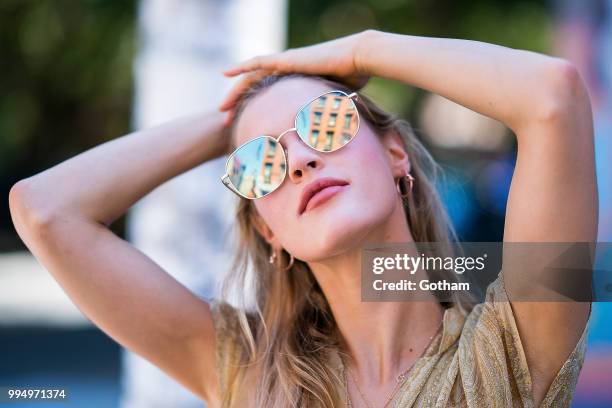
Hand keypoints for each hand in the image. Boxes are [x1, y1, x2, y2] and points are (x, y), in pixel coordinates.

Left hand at [217, 30, 374, 126]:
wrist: (357, 59)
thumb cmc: (352, 80)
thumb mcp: (333, 103)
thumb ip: (324, 114)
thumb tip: (328, 137)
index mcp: (294, 80)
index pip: (267, 95)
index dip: (254, 109)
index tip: (244, 124)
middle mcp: (286, 70)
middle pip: (255, 87)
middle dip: (239, 104)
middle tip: (226, 120)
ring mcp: (285, 62)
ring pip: (251, 77)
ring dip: (235, 93)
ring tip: (222, 107)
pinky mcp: (286, 59)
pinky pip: (257, 63)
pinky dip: (241, 67)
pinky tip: (226, 73)